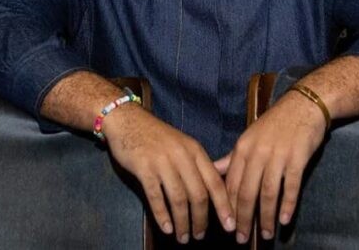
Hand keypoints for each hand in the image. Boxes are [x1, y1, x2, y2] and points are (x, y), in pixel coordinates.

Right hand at [103, 104, 234, 243]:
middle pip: (198, 194)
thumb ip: (196, 164)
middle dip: (202, 219)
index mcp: (195, 150)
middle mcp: (182, 156)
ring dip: (183, 222)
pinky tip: (166, 228)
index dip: (223, 205)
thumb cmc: (157, 136)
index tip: (230, 224)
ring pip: (178, 199)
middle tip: (200, 236)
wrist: (129, 120)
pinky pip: (156, 197)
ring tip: (183, 238)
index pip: (214, 181)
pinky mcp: (144, 168)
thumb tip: (214, 190)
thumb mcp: (182, 144)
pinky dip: (162, 216)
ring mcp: (163, 162)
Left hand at [214, 90, 326, 243]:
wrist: (302, 105)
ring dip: (265, 217)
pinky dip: (287, 205)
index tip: (228, 226)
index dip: (228, 207)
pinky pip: (291, 186)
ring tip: (264, 234)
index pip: (231, 183)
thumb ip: (233, 157)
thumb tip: (214, 170)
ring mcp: (278, 155)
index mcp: (243, 148)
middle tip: (242, 239)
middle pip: (247, 192)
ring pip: (267, 193)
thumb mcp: (249, 136)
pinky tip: (284, 220)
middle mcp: (258, 152)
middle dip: (243, 218)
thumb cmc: (275, 123)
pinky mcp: (297, 158)